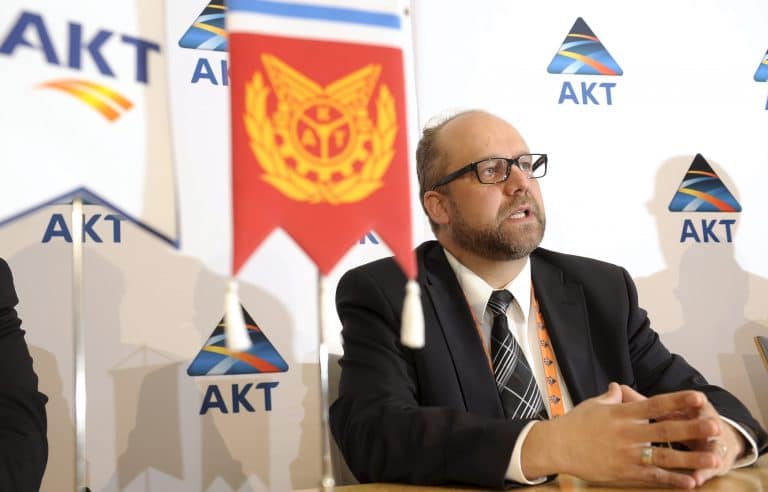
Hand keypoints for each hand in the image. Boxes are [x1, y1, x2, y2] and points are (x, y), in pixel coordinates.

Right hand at [521, 383, 721, 488]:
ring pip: (664, 456)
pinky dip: (672, 480)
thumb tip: (618, 387)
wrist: (557, 446)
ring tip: (713, 458)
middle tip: (716, 426)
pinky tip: (691, 482)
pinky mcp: (623, 472)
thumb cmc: (575, 423)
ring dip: (691, 458)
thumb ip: (611, 397)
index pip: (655, 404)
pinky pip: (652, 476)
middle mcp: (628, 432)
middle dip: (693, 428)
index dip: (678, 401)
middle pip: (666, 429)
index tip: (699, 398)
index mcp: (622, 413)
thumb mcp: (594, 405)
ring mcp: (627, 453)